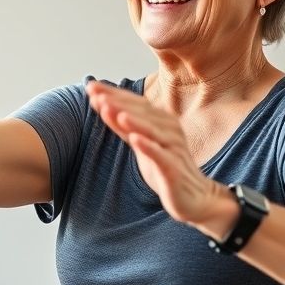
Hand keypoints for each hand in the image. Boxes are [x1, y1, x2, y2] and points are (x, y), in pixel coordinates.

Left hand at [85, 81, 236, 236]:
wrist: (194, 198)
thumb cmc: (165, 167)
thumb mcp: (140, 144)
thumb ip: (123, 127)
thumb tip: (102, 104)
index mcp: (161, 121)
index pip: (135, 103)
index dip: (113, 94)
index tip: (90, 86)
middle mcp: (169, 129)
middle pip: (141, 112)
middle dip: (116, 101)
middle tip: (94, 92)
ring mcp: (173, 147)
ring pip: (150, 129)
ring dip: (130, 119)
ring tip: (110, 108)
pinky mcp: (174, 168)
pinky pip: (160, 155)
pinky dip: (148, 145)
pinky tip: (135, 139)